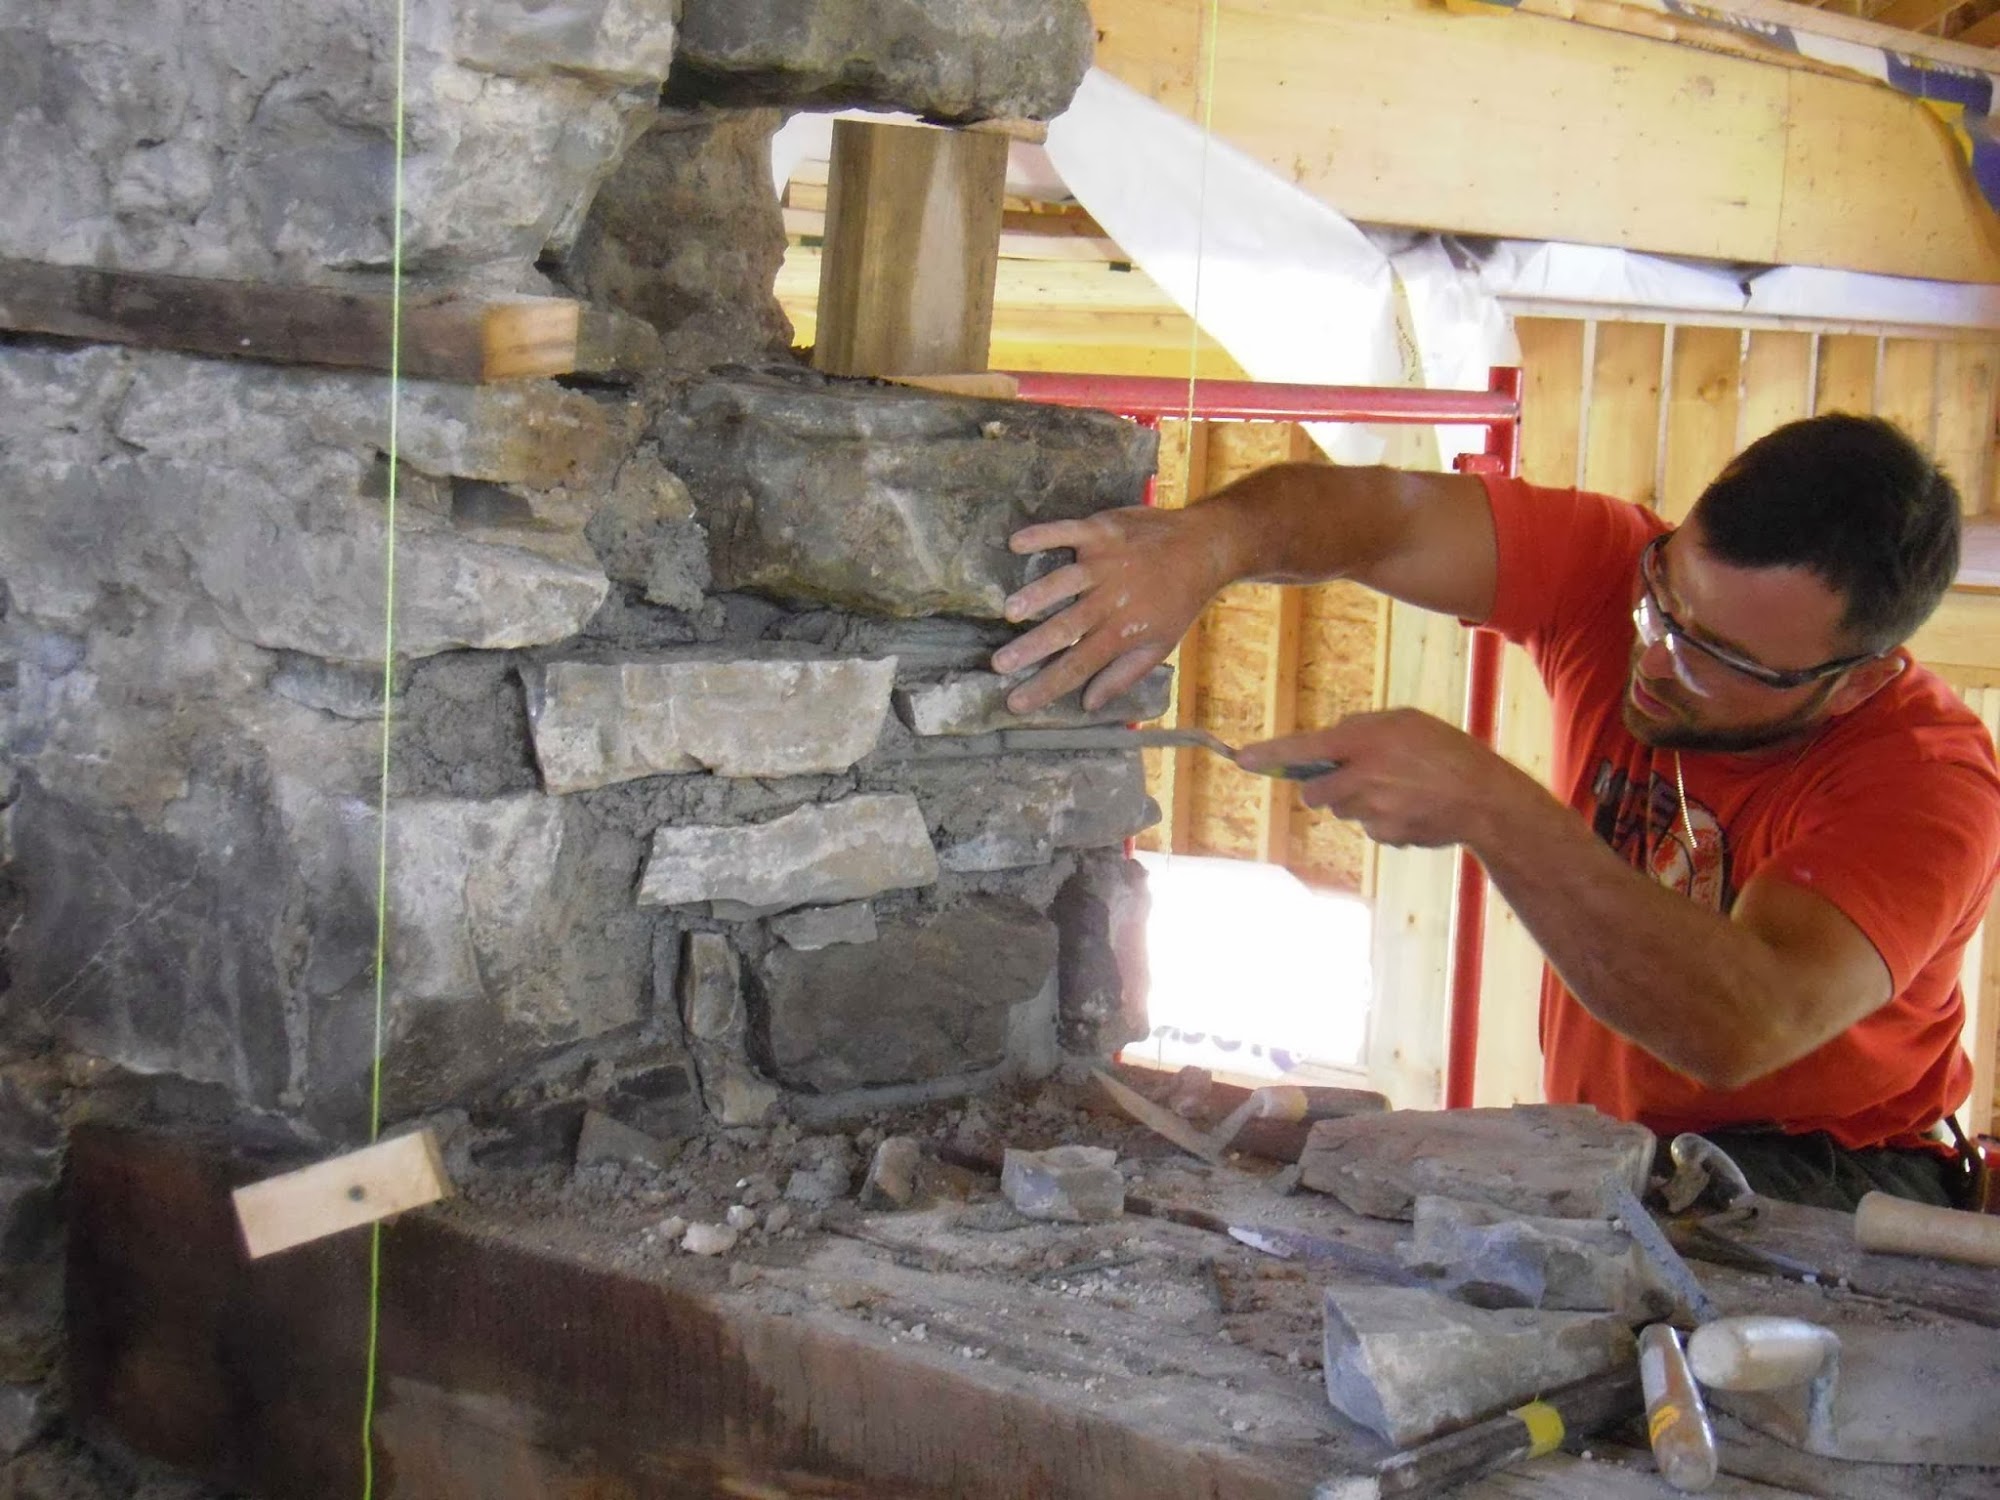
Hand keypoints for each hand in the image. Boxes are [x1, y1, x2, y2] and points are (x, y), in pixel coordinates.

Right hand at [991, 505, 1236, 713]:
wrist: (1204, 548)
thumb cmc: (1177, 601)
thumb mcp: (1159, 646)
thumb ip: (1122, 675)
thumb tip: (1088, 704)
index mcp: (1123, 632)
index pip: (1078, 666)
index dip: (1046, 686)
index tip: (1016, 702)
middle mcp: (1111, 599)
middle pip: (1065, 628)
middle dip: (1031, 648)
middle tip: (999, 664)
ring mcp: (1106, 562)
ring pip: (1065, 582)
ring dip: (1036, 595)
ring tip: (1010, 612)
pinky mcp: (1102, 531)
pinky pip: (1067, 531)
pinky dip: (1042, 535)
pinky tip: (1016, 543)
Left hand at [1237, 709, 1511, 847]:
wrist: (1485, 799)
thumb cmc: (1445, 750)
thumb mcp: (1404, 721)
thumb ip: (1362, 728)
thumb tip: (1330, 738)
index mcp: (1365, 742)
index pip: (1304, 748)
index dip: (1269, 754)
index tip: (1240, 759)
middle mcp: (1362, 777)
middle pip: (1314, 793)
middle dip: (1322, 788)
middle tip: (1352, 778)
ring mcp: (1372, 811)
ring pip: (1341, 810)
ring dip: (1356, 802)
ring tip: (1397, 789)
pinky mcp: (1385, 835)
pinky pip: (1368, 828)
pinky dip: (1381, 820)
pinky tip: (1410, 809)